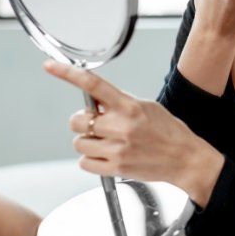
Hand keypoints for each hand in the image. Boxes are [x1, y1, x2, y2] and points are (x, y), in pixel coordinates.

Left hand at [43, 60, 223, 203]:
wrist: (183, 158)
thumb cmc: (168, 131)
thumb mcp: (147, 106)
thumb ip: (121, 102)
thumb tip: (96, 99)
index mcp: (129, 106)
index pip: (93, 85)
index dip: (68, 74)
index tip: (51, 67)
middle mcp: (121, 126)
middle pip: (77, 120)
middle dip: (83, 121)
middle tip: (98, 123)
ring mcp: (117, 148)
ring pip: (79, 142)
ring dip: (88, 141)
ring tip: (108, 142)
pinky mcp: (115, 168)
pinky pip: (84, 162)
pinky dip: (91, 159)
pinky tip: (108, 155)